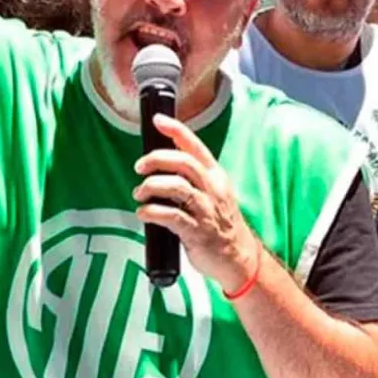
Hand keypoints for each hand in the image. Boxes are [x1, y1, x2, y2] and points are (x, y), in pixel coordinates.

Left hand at [133, 115, 258, 293]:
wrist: (238, 257)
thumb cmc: (220, 222)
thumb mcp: (212, 192)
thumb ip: (191, 176)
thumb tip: (160, 161)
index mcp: (215, 175)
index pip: (195, 146)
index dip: (176, 130)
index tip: (158, 120)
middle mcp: (212, 189)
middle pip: (183, 162)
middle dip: (156, 159)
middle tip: (139, 167)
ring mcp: (206, 210)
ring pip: (176, 187)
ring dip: (150, 187)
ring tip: (140, 194)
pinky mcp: (197, 232)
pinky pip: (170, 216)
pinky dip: (151, 212)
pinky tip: (143, 213)